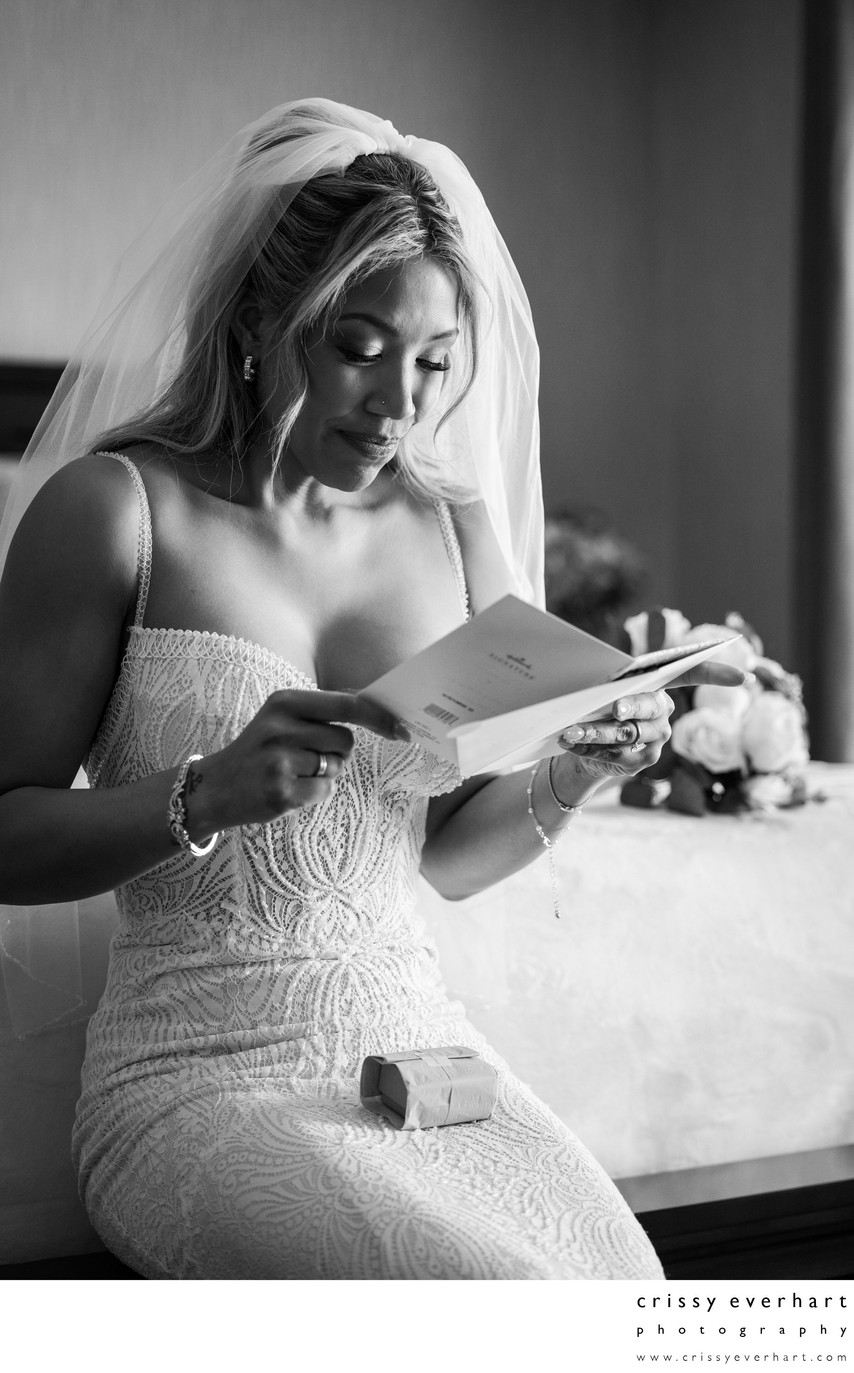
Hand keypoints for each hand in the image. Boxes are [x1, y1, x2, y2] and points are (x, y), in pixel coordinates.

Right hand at [182, 689, 405, 838]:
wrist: (215, 787)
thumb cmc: (260, 749)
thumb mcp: (282, 718)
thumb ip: (323, 711)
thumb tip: (374, 705)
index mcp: (284, 701)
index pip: (347, 704)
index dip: (378, 716)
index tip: (401, 728)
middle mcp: (281, 727)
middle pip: (346, 740)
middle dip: (337, 752)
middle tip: (307, 756)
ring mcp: (280, 761)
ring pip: (337, 766)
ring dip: (325, 772)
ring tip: (293, 771)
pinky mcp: (282, 792)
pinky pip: (326, 791)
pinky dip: (315, 793)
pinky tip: (289, 788)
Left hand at [551, 662, 749, 793]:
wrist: (581, 741)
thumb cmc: (591, 704)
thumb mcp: (597, 687)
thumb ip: (604, 681)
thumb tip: (585, 669)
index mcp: (658, 686)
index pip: (691, 675)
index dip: (716, 674)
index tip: (743, 677)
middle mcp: (663, 713)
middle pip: (651, 707)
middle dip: (632, 706)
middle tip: (615, 708)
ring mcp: (655, 739)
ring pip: (626, 734)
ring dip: (595, 732)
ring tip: (570, 730)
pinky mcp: (641, 762)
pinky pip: (614, 754)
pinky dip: (587, 748)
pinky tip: (568, 742)